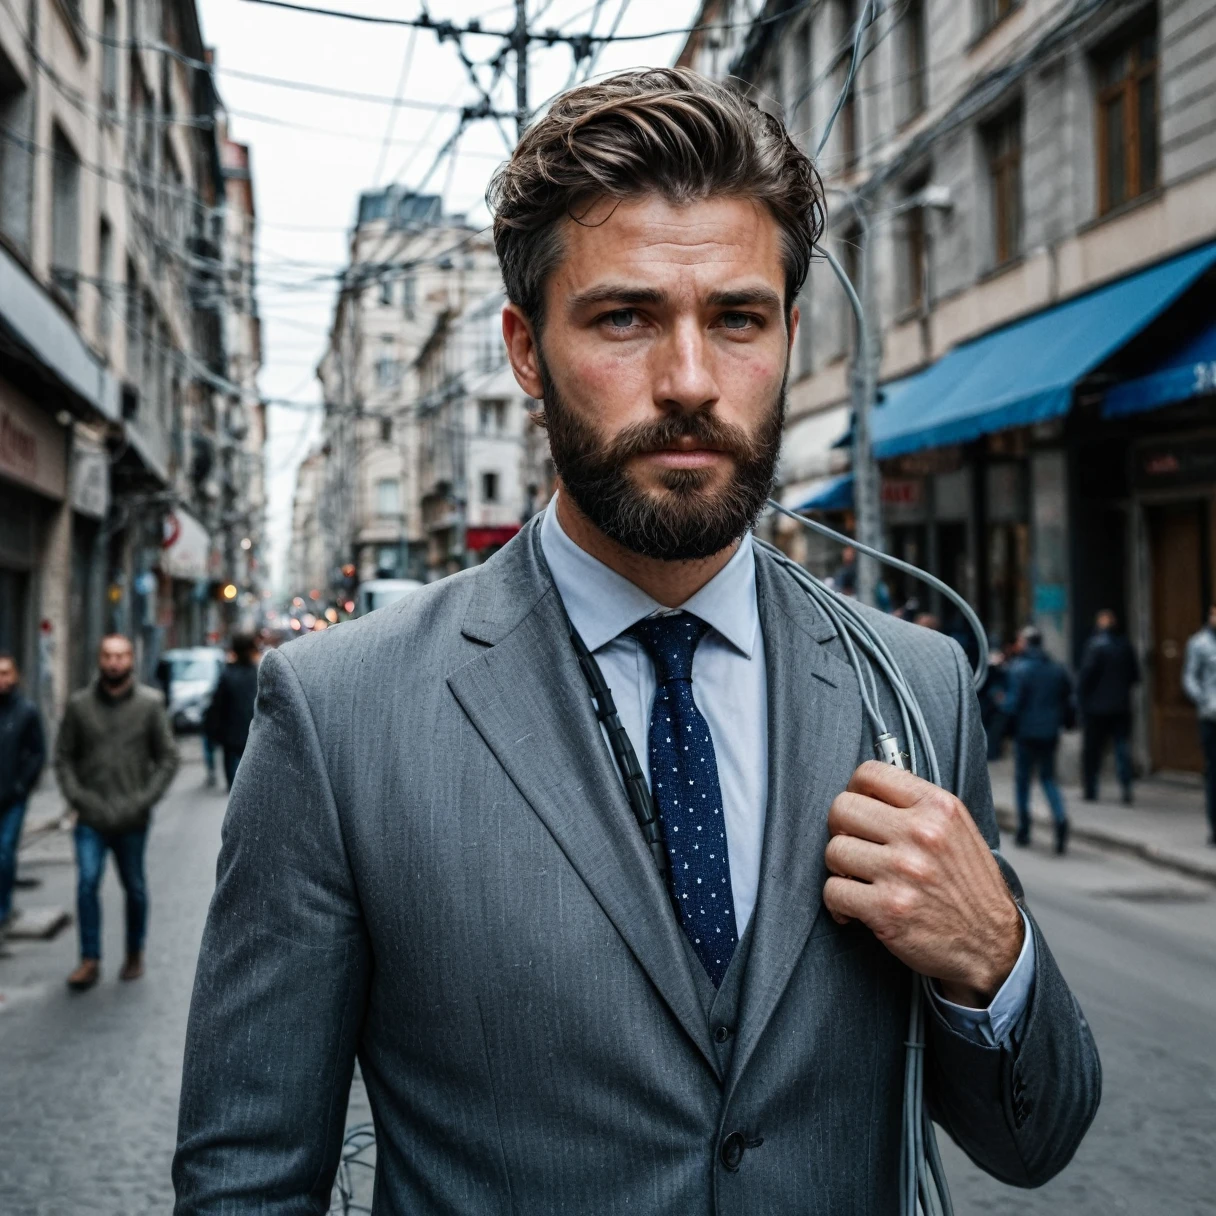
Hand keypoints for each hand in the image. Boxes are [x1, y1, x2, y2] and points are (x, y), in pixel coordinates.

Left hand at [823, 761, 1022, 1007]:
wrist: (992, 945)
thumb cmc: (969, 887)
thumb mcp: (957, 830)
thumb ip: (915, 806)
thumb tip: (865, 790)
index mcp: (938, 808)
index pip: (869, 773)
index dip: (855, 792)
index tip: (860, 811)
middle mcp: (921, 834)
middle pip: (842, 809)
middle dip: (841, 829)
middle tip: (855, 847)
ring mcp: (902, 872)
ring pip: (833, 850)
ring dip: (840, 869)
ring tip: (859, 880)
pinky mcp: (887, 909)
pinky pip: (833, 891)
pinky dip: (838, 903)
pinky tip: (855, 908)